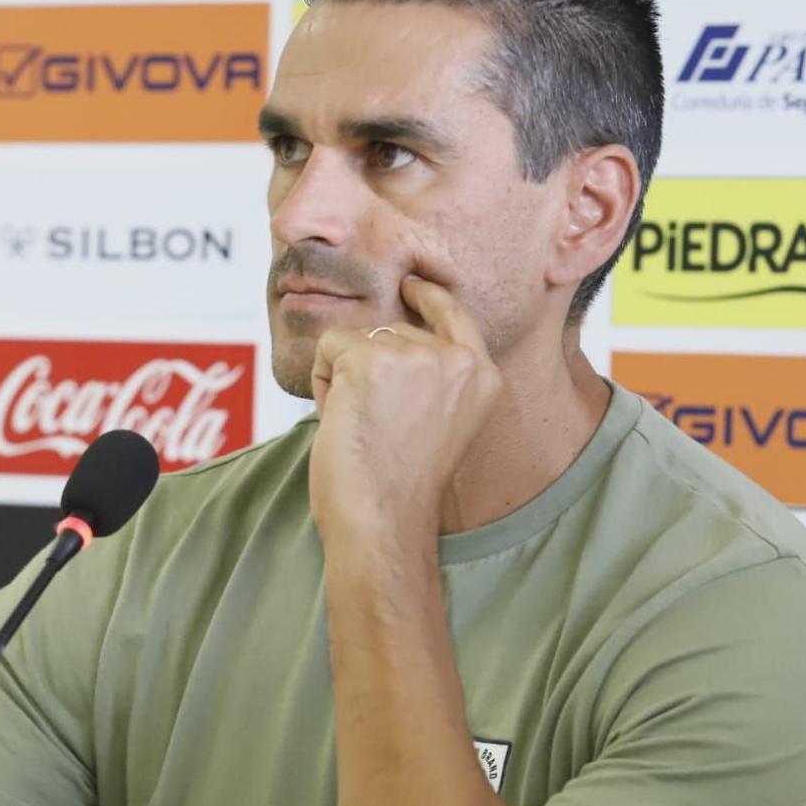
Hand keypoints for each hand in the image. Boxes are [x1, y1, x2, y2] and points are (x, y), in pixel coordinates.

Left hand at [308, 275, 501, 546]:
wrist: (384, 519)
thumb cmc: (403, 488)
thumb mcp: (440, 422)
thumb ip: (431, 379)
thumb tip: (390, 336)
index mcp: (482, 376)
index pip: (456, 315)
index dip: (429, 297)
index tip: (411, 285)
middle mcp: (455, 359)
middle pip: (393, 330)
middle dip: (368, 369)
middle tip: (376, 428)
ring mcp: (413, 354)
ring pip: (356, 340)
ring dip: (344, 379)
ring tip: (360, 427)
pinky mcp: (369, 359)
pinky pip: (328, 348)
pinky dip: (322, 384)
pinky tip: (340, 420)